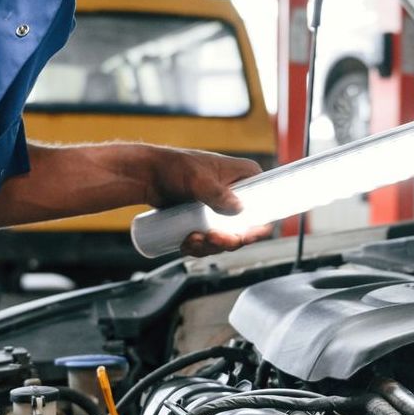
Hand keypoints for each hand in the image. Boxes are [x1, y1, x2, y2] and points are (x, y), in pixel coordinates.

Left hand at [145, 147, 273, 257]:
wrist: (147, 176)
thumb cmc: (172, 167)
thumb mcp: (198, 178)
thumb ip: (218, 193)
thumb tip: (238, 209)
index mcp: (245, 177)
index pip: (266, 203)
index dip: (260, 225)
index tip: (245, 236)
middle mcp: (238, 195)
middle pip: (247, 228)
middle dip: (230, 240)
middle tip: (213, 239)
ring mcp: (222, 210)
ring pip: (228, 239)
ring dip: (212, 246)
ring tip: (192, 240)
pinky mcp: (208, 221)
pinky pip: (212, 241)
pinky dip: (201, 248)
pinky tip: (187, 243)